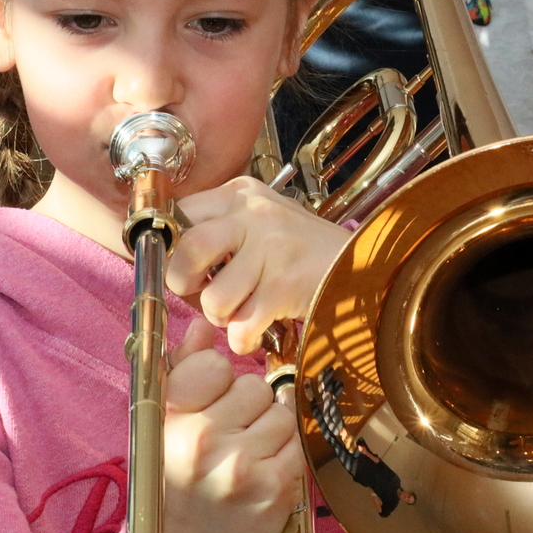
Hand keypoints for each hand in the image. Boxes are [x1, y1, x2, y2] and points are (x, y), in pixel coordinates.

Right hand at [159, 317, 304, 532]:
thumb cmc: (170, 484)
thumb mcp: (159, 427)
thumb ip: (180, 370)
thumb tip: (204, 324)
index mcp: (170, 422)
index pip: (214, 365)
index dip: (216, 381)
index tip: (208, 401)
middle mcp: (205, 444)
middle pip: (253, 388)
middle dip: (246, 406)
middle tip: (229, 435)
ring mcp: (243, 469)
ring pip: (281, 413)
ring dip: (269, 428)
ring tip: (245, 453)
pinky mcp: (276, 492)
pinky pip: (297, 445)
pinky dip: (285, 453)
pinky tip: (262, 470)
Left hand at [170, 177, 350, 354]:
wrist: (367, 268)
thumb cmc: (305, 252)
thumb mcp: (261, 221)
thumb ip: (218, 230)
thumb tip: (166, 256)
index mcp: (241, 193)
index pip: (179, 214)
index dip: (168, 249)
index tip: (177, 269)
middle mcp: (254, 213)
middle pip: (187, 249)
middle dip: (184, 284)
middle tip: (203, 294)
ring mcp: (273, 248)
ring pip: (213, 298)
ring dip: (223, 318)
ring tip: (244, 311)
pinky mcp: (286, 286)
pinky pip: (241, 328)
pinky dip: (245, 340)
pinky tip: (261, 329)